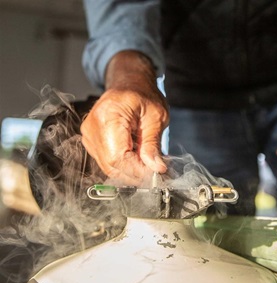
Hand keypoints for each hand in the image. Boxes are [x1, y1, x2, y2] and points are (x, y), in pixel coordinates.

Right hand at [80, 51, 168, 184]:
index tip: (156, 174)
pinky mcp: (91, 141)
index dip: (137, 171)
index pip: (118, 157)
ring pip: (109, 166)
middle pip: (112, 165)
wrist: (128, 83)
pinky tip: (136, 158)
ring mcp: (89, 135)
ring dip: (130, 170)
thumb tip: (156, 168)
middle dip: (136, 174)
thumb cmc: (143, 95)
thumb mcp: (156, 117)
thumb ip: (153, 144)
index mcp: (108, 116)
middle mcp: (93, 127)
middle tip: (155, 173)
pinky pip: (106, 161)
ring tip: (148, 163)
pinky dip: (123, 165)